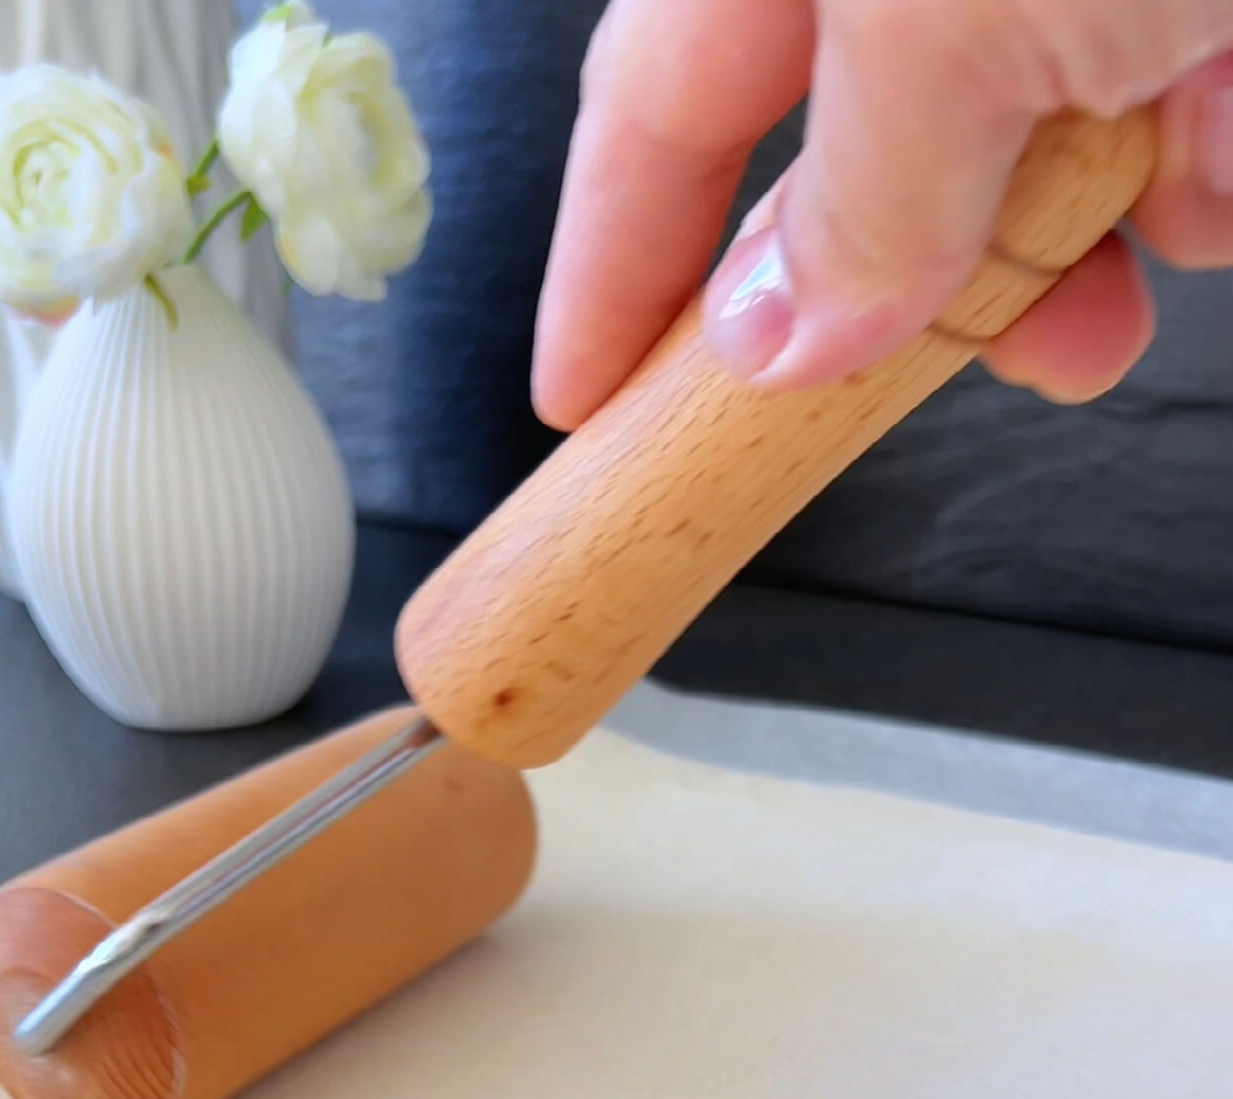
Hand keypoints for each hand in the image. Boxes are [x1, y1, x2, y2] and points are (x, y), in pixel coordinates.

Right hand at [532, 0, 1232, 430]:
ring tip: (1187, 184)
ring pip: (1035, 156)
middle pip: (859, 157)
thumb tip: (778, 333)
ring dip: (1099, 221)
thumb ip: (856, 193)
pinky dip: (1213, 156)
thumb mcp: (954, 7)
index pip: (659, 112)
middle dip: (917, 281)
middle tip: (942, 370)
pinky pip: (1178, 112)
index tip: (586, 402)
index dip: (612, 270)